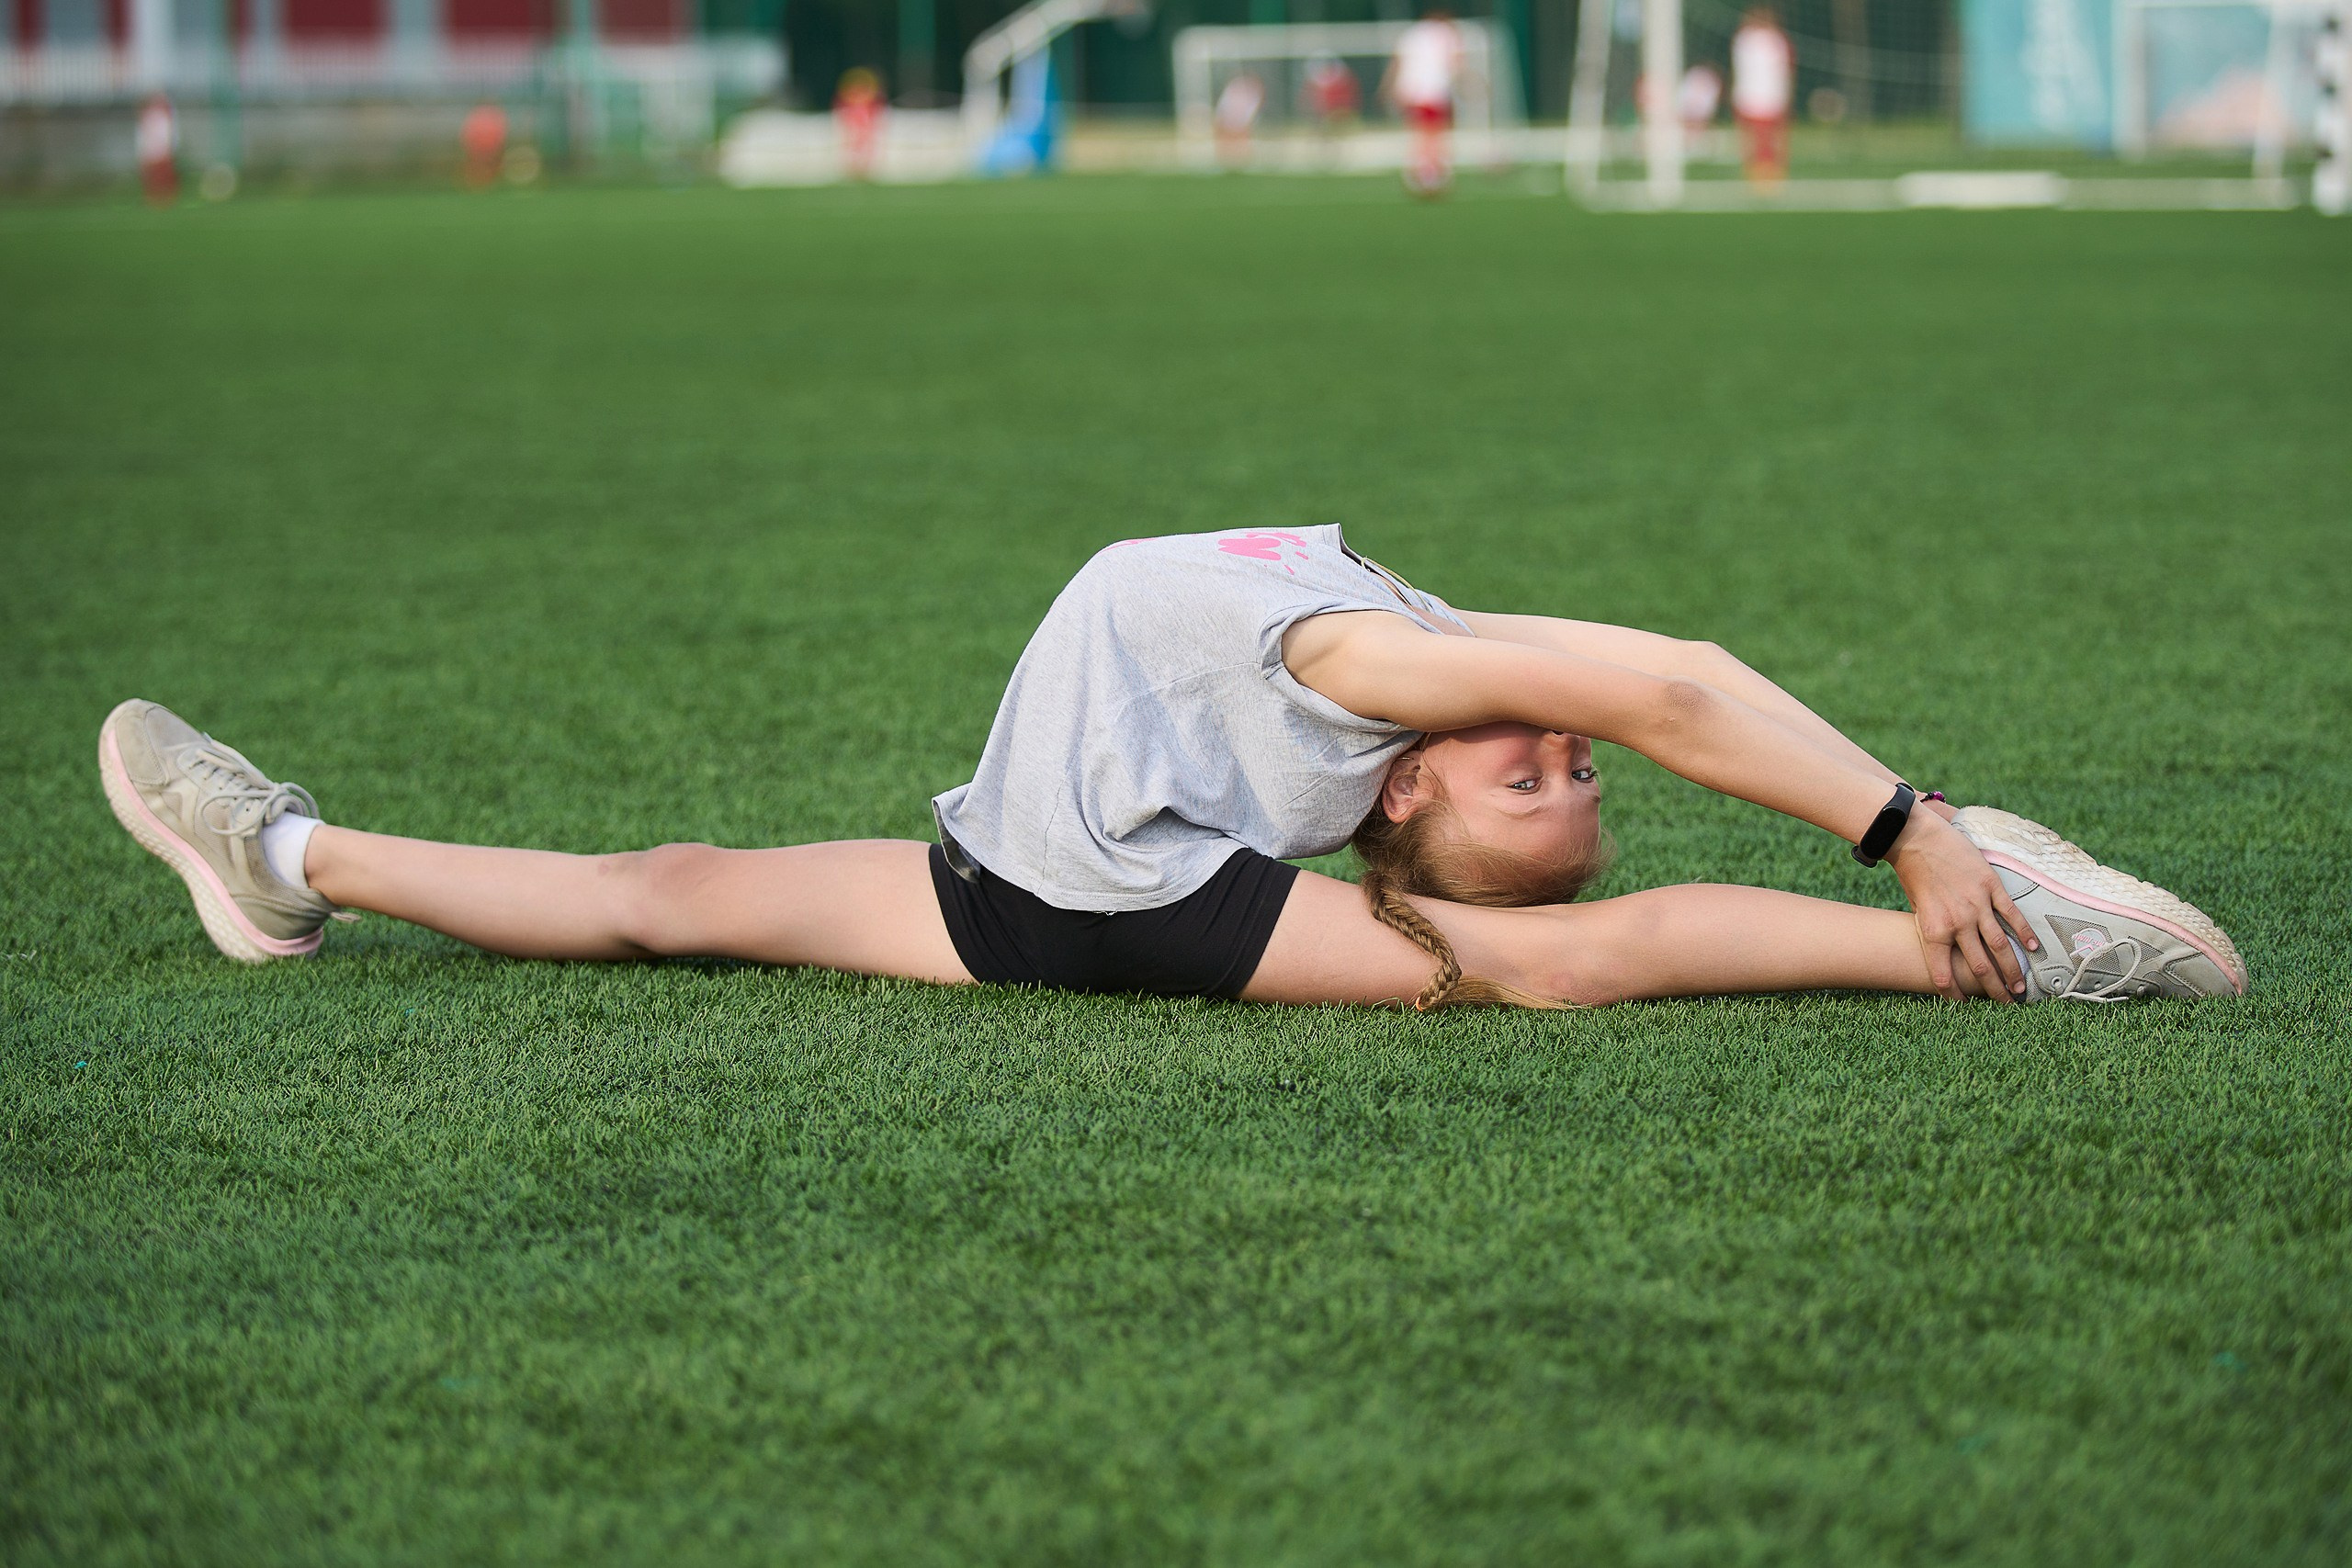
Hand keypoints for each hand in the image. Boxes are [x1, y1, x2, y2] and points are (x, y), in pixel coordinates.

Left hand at [1886, 811, 2037, 1001]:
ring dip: (2013, 970)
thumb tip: (1950, 954)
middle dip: (1994, 989)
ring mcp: (1976, 905)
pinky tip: (2033, 948)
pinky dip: (2024, 933)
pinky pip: (2011, 915)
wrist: (1916, 840)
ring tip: (2020, 987)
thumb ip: (1935, 932)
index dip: (1953, 994)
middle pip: (1980, 965)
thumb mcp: (1916, 911)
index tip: (1963, 1004)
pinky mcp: (1990, 887)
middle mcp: (1957, 923)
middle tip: (2006, 1003)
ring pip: (2000, 946)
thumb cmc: (1913, 876)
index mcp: (1933, 932)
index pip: (1943, 974)